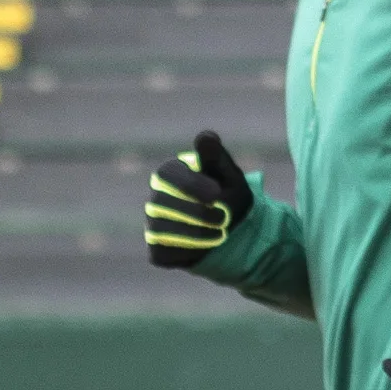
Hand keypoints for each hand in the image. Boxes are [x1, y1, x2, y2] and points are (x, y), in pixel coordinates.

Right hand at [145, 129, 254, 269]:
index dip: (190, 184)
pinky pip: (163, 253)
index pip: (167, 175)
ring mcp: (153, 225)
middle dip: (198, 213)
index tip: (216, 193)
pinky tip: (207, 248)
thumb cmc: (229, 196)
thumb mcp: (229, 175)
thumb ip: (215, 157)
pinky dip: (188, 252)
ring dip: (197, 234)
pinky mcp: (156, 251)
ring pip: (163, 231)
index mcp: (169, 173)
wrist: (236, 233)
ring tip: (222, 234)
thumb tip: (205, 136)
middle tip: (225, 218)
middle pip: (164, 204)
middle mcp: (156, 198)